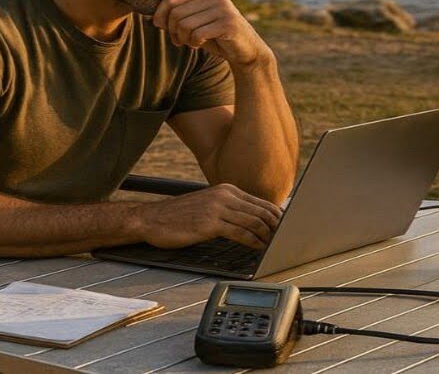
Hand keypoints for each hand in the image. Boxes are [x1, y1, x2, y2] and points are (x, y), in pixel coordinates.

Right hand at [136, 183, 281, 249]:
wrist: (152, 219)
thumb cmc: (179, 216)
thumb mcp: (207, 205)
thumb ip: (229, 209)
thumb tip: (252, 221)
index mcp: (226, 190)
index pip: (261, 203)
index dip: (277, 217)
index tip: (286, 229)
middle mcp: (224, 195)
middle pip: (262, 211)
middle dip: (277, 227)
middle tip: (286, 240)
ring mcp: (217, 208)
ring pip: (254, 222)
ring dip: (268, 236)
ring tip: (276, 247)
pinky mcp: (210, 223)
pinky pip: (240, 233)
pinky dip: (254, 242)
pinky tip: (259, 249)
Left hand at [152, 0, 271, 65]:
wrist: (246, 51)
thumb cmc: (216, 37)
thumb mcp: (196, 23)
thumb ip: (179, 16)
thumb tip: (154, 18)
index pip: (170, 0)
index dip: (161, 17)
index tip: (164, 29)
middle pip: (175, 13)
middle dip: (172, 31)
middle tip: (179, 41)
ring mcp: (223, 8)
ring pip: (184, 24)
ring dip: (183, 39)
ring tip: (191, 43)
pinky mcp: (228, 23)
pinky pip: (197, 34)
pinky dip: (194, 43)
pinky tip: (200, 45)